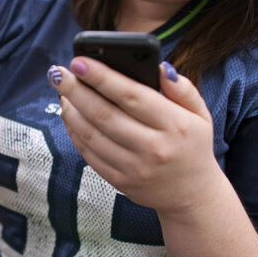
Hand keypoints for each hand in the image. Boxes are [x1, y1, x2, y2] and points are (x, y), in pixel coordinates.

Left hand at [48, 59, 222, 214]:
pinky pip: (90, 155)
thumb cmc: (192, 145)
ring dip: (71, 111)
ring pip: (92, 135)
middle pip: (104, 114)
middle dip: (76, 90)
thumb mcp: (200, 114)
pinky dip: (75, 133)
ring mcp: (135, 168)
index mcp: (175, 125)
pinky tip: (70, 116)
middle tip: (58, 72)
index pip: (132, 95)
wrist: (192, 195)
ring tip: (62, 91)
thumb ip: (183, 89)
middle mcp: (154, 148)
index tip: (79, 61)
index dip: (102, 77)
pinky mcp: (121, 182)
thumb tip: (160, 67)